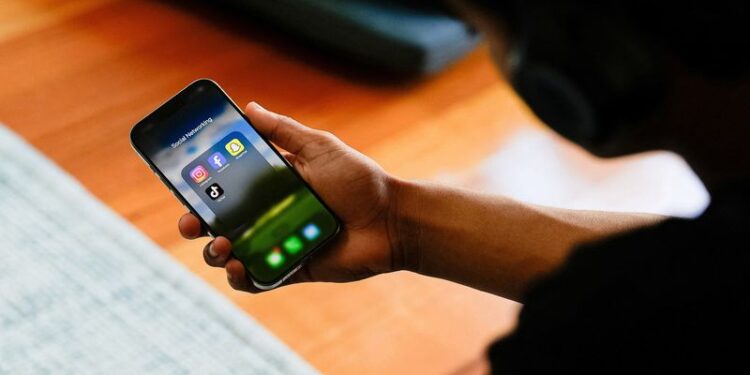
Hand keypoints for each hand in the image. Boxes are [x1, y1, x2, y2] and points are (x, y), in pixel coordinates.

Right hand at [178, 102, 402, 291]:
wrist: (392, 220)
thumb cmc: (360, 181)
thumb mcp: (320, 147)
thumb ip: (284, 131)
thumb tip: (248, 107)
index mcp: (272, 184)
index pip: (226, 185)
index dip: (201, 187)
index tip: (182, 182)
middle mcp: (269, 214)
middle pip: (220, 222)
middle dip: (196, 223)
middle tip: (191, 221)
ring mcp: (277, 243)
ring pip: (231, 253)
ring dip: (215, 252)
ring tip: (222, 244)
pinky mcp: (290, 269)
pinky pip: (257, 279)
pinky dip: (241, 277)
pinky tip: (237, 266)